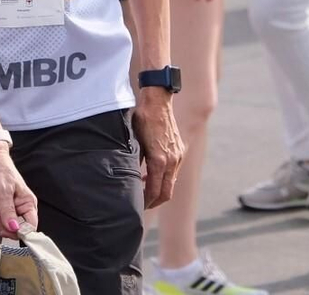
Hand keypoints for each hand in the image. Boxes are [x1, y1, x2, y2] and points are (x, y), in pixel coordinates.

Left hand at [0, 142, 38, 235]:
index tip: (7, 228)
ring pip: (4, 229)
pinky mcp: (0, 213)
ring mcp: (10, 212)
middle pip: (15, 231)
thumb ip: (8, 211)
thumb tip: (14, 228)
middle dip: (2, 223)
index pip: (30, 228)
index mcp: (28, 204)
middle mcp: (21, 210)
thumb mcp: (2, 191)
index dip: (19, 232)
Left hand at [131, 90, 182, 208]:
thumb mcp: (133, 142)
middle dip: (154, 202)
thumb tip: (128, 178)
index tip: (137, 206)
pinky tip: (150, 174)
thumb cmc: (142, 119)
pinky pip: (173, 172)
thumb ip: (134, 162)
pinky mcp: (179, 151)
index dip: (146, 202)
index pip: (155, 191)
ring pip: (170, 183)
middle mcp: (172, 161)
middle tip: (142, 205)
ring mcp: (178, 156)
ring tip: (143, 188)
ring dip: (159, 189)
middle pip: (166, 193)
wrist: (158, 102)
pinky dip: (163, 178)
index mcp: (159, 160)